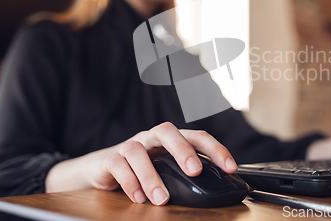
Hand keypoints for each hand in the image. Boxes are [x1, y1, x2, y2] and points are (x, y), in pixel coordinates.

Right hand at [46, 122, 237, 204]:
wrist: (100, 169)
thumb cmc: (140, 168)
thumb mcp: (165, 168)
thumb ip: (184, 174)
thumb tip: (215, 189)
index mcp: (170, 140)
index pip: (196, 136)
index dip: (215, 149)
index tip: (230, 167)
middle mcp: (151, 138)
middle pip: (167, 131)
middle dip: (183, 149)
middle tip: (194, 171)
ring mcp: (129, 146)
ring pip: (138, 151)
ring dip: (151, 175)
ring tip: (161, 199)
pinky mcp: (109, 159)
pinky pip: (118, 165)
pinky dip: (130, 182)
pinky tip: (139, 198)